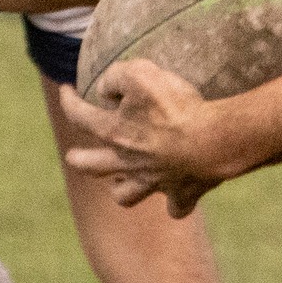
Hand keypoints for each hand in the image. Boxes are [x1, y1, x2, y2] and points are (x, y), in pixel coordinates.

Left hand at [60, 62, 236, 216]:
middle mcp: (127, 162)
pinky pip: (176, 208)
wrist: (215, 141)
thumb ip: (115, 77)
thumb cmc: (176, 107)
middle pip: (90, 166)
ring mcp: (154, 182)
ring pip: (125, 196)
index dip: (68, 100)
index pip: (78, 115)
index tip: (66, 90)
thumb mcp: (140, 74)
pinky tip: (177, 198)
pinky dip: (175, 205)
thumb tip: (104, 89)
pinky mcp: (181, 194)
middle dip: (78, 159)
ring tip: (120, 181)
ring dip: (120, 189)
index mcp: (113, 131)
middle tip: (73, 155)